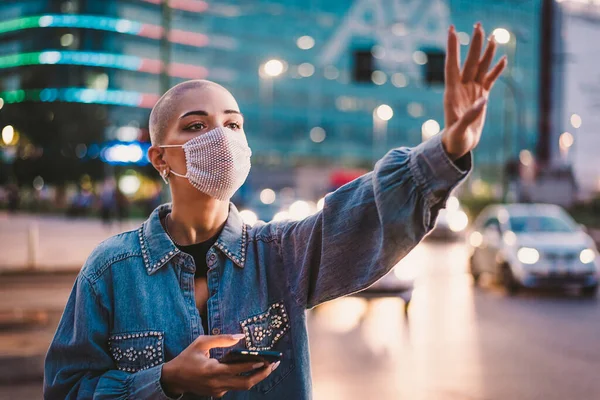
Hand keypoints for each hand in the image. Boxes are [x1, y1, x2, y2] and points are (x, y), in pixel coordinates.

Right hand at [161, 334, 278, 397]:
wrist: (173, 378)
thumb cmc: (187, 357)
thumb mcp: (202, 342)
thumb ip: (222, 339)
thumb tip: (241, 337)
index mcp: (212, 370)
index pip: (237, 369)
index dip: (253, 364)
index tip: (266, 358)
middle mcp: (217, 383)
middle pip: (245, 383)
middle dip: (263, 374)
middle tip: (275, 364)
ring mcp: (218, 390)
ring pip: (243, 386)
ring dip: (257, 377)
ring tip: (270, 366)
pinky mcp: (217, 393)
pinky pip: (235, 386)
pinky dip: (245, 378)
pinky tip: (254, 369)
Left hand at [442, 23, 506, 159]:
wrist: (458, 145)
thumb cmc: (455, 140)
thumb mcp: (460, 131)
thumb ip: (469, 116)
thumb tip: (483, 99)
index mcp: (452, 93)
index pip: (452, 65)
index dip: (452, 48)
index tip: (451, 31)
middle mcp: (461, 88)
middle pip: (469, 62)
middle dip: (473, 44)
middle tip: (478, 25)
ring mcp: (471, 91)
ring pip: (480, 68)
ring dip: (486, 53)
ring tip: (493, 36)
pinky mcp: (480, 96)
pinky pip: (489, 80)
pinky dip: (495, 70)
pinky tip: (502, 59)